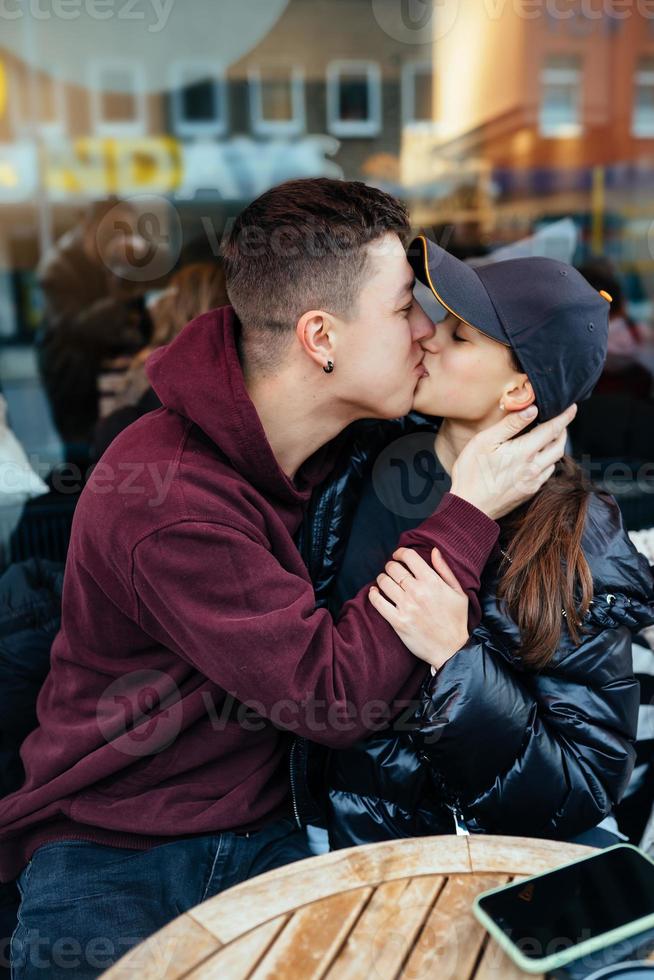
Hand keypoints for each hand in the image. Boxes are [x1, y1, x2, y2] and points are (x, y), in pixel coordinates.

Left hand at [368, 546, 468, 669]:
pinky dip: (373, 594)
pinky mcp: (397, 621)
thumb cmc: (456, 620)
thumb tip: (435, 551)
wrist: (452, 649)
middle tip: (392, 570)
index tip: (398, 555)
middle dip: (391, 566)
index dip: (400, 552)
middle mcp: (417, 591)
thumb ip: (445, 570)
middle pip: (393, 568)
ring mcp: (406, 607)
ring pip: (384, 582)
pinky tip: (375, 592)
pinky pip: (378, 602)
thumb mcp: (458, 592)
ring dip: (382, 578)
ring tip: (384, 581)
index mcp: (432, 582)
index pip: (409, 556)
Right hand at [450, 404, 576, 520]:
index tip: (572, 407)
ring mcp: (533, 482)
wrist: (469, 508)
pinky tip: (537, 458)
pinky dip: (547, 462)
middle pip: (559, 446)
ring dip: (555, 447)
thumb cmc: (471, 473)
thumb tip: (531, 410)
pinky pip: (546, 474)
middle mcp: (534, 468)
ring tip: (548, 438)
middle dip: (563, 431)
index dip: (564, 416)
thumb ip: (510, 425)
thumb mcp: (484, 441)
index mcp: (524, 452)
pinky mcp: (529, 492)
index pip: (552, 430)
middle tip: (561, 421)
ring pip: (554, 461)